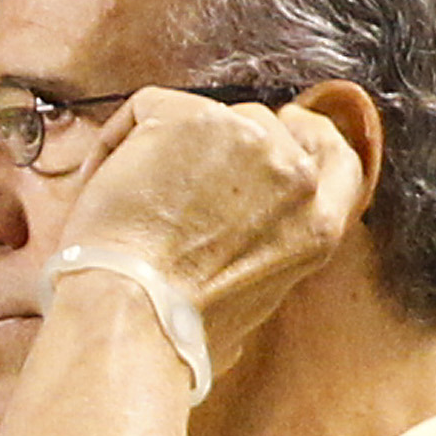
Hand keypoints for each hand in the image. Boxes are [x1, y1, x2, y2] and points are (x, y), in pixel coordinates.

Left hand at [59, 88, 369, 362]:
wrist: (135, 312)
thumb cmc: (177, 327)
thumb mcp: (256, 301)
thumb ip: (266, 251)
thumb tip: (239, 240)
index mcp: (318, 223)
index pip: (335, 157)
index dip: (306, 137)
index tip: (283, 130)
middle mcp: (294, 175)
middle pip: (263, 127)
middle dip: (218, 149)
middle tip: (173, 183)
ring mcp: (246, 139)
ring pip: (206, 116)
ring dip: (168, 147)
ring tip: (133, 199)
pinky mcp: (190, 118)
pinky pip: (147, 108)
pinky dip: (118, 140)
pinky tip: (101, 181)